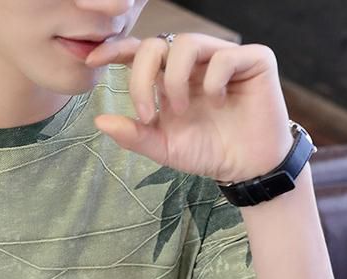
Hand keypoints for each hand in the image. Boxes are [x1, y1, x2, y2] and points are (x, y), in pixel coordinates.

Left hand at [85, 32, 293, 182]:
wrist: (246, 167)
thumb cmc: (207, 153)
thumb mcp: (164, 148)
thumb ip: (134, 135)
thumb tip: (99, 121)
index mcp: (169, 79)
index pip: (140, 53)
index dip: (116, 50)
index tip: (94, 59)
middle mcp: (193, 64)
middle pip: (156, 44)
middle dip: (142, 76)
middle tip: (147, 113)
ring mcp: (221, 58)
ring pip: (187, 43)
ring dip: (176, 80)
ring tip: (182, 111)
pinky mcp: (252, 60)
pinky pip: (224, 56)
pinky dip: (214, 80)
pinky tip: (218, 102)